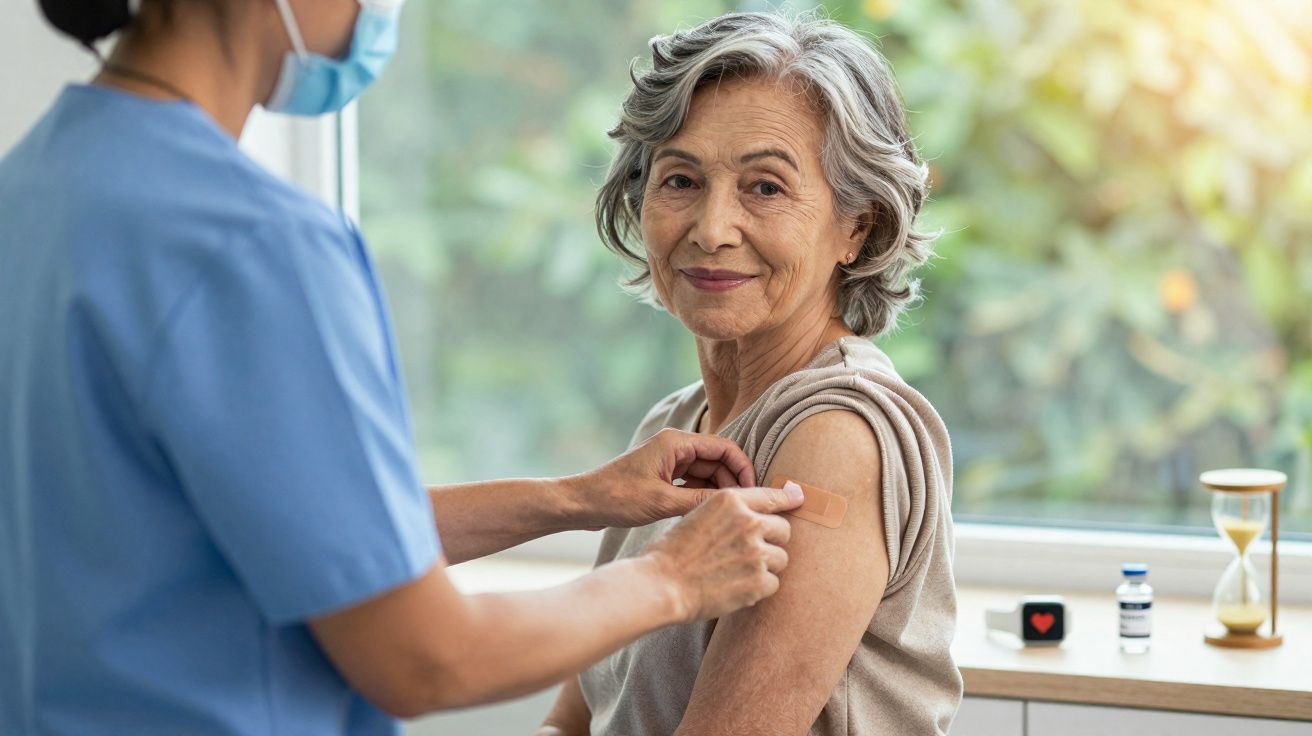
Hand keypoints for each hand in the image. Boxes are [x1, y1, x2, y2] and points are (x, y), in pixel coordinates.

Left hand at [564, 428, 756, 529]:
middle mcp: (675, 446)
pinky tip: (706, 515)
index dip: (744, 469)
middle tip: (745, 510)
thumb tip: (735, 505)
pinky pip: (693, 482)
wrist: (582, 503)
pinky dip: (702, 496)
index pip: (725, 448)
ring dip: (718, 491)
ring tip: (728, 516)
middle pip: (718, 460)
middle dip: (733, 482)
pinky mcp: (663, 475)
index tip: (754, 493)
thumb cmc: (617, 498)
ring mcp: (669, 461)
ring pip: (707, 473)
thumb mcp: (664, 502)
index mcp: (677, 442)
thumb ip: (701, 501)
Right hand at [642, 484, 804, 622]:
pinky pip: (774, 583)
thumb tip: (761, 514)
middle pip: (784, 529)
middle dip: (771, 542)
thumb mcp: (699, 515)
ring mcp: (755, 552)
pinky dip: (758, 589)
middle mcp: (748, 522)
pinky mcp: (758, 581)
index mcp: (730, 501)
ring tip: (736, 573)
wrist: (660, 584)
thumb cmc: (673, 552)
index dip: (788, 498)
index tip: (799, 497)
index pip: (772, 496)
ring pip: (781, 558)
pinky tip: (735, 589)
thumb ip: (731, 512)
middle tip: (747, 554)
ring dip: (765, 567)